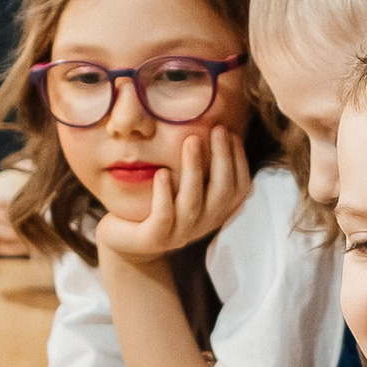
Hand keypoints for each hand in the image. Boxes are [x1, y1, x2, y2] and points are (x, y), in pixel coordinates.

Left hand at [92, 127, 250, 262]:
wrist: (126, 240)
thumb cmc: (159, 203)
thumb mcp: (184, 185)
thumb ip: (201, 167)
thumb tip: (217, 126)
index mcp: (215, 212)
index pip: (239, 187)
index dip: (239, 160)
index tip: (231, 132)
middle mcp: (203, 224)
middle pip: (223, 192)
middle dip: (223, 158)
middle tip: (217, 129)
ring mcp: (180, 234)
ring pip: (194, 202)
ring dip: (194, 169)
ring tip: (191, 140)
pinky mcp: (155, 238)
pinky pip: (164, 216)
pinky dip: (164, 194)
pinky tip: (162, 172)